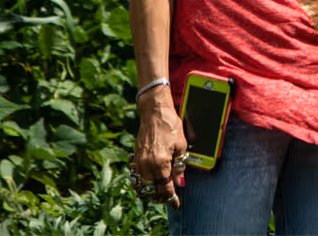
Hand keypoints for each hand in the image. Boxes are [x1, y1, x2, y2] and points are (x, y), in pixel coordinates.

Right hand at [131, 89, 187, 207]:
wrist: (154, 113)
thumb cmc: (170, 126)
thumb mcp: (182, 145)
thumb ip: (179, 166)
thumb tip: (179, 181)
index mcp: (161, 163)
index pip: (165, 188)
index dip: (170, 198)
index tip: (176, 204)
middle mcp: (147, 165)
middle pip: (152, 190)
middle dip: (160, 197)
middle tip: (169, 199)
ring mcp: (139, 162)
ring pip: (143, 185)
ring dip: (150, 191)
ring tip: (159, 193)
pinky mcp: (135, 157)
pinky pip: (137, 176)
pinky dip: (143, 182)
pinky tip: (149, 182)